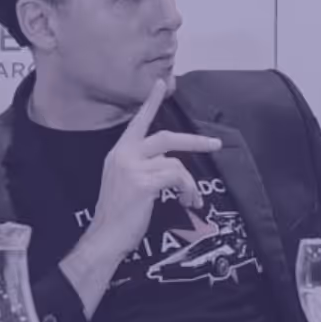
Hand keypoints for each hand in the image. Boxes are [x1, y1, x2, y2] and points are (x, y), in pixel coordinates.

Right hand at [88, 79, 222, 252]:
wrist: (105, 238)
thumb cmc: (118, 215)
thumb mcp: (125, 181)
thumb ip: (142, 165)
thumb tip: (170, 163)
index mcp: (119, 153)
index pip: (137, 122)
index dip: (152, 102)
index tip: (163, 83)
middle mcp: (124, 155)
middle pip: (166, 137)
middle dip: (194, 141)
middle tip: (215, 143)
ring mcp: (133, 167)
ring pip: (176, 163)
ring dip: (190, 183)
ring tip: (191, 198)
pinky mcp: (144, 182)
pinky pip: (177, 178)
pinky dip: (187, 190)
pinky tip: (186, 201)